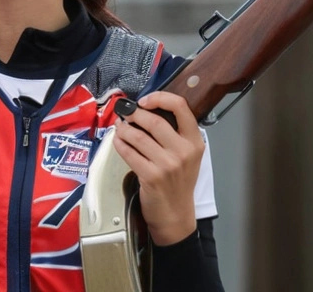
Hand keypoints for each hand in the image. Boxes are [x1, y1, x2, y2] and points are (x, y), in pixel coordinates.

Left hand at [112, 91, 206, 245]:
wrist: (175, 214)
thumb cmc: (179, 183)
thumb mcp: (187, 155)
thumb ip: (175, 134)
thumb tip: (147, 111)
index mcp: (195, 141)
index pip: (180, 107)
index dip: (160, 98)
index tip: (145, 100)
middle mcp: (183, 151)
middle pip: (155, 120)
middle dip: (134, 114)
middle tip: (125, 112)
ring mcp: (167, 165)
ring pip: (138, 136)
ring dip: (124, 129)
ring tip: (119, 126)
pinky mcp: (151, 176)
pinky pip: (129, 153)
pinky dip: (120, 144)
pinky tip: (118, 141)